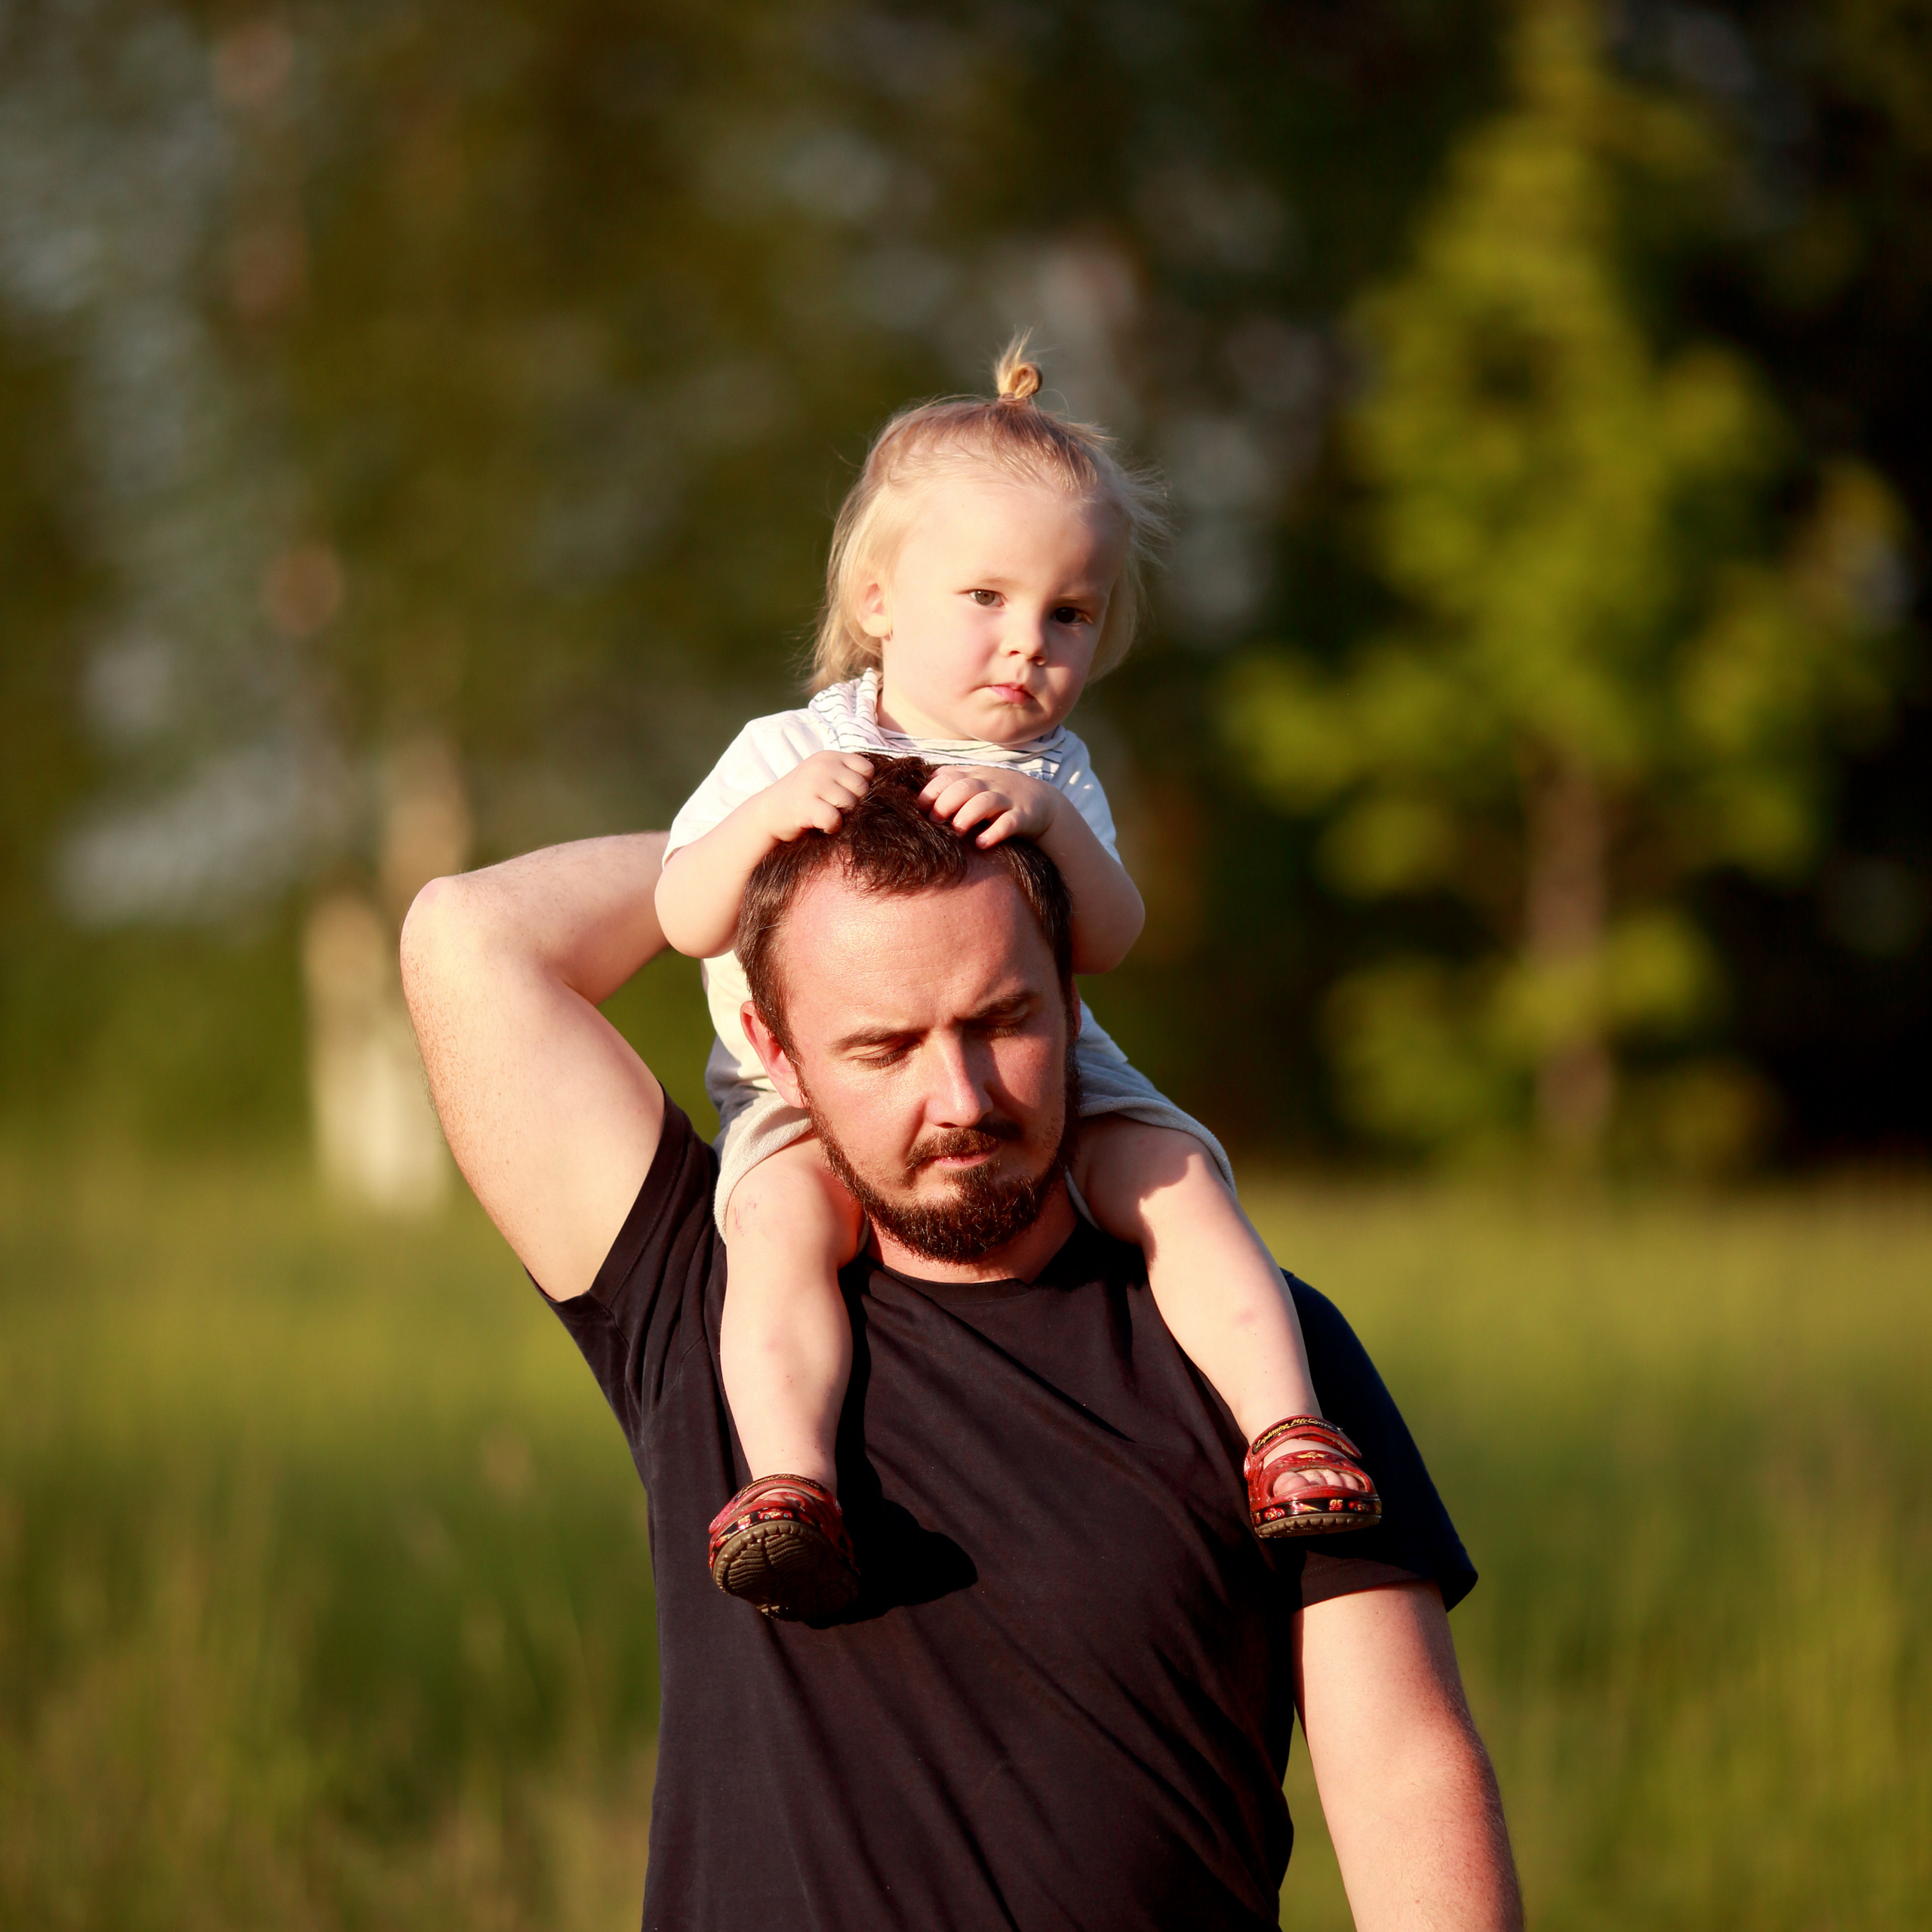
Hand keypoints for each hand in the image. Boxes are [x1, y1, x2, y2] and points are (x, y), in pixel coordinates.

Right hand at [758, 752, 874, 841]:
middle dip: (854, 804)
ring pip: (851, 804)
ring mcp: (813, 783)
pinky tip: (822, 826)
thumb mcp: (825, 777)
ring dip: (843, 817)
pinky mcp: (805, 804)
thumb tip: (887, 790)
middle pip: (862, 788)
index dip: (862, 787)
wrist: (768, 813)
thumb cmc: (805, 798)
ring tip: (828, 816)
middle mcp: (822, 765)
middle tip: (837, 810)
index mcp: (830, 757)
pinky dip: (832, 827)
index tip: (846, 796)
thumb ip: (848, 776)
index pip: (867, 769)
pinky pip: (834, 818)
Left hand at [919, 765, 1060, 847]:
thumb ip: (951, 781)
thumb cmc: (1000, 795)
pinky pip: (1009, 823)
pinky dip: (995, 832)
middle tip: (936, 821)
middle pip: (964, 787)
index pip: (948, 777)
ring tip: (957, 833)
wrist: (1042, 801)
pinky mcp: (1024, 816)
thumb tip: (921, 788)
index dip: (931, 791)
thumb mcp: (977, 782)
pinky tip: (982, 844)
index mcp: (975, 776)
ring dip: (967, 816)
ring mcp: (1008, 799)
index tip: (921, 809)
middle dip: (946, 803)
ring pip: (985, 802)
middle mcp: (990, 785)